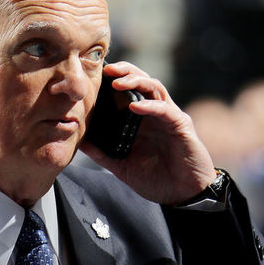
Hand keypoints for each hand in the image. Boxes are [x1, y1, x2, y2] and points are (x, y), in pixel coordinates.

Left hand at [80, 62, 216, 204]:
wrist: (184, 195)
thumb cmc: (157, 179)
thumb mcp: (122, 166)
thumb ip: (102, 153)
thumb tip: (79, 141)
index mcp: (142, 119)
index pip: (129, 90)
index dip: (114, 79)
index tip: (95, 76)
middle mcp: (156, 113)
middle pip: (142, 81)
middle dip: (126, 71)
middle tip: (107, 69)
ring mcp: (169, 117)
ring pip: (155, 87)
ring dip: (137, 81)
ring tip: (117, 83)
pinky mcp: (181, 126)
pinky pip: (165, 110)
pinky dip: (150, 106)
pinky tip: (135, 107)